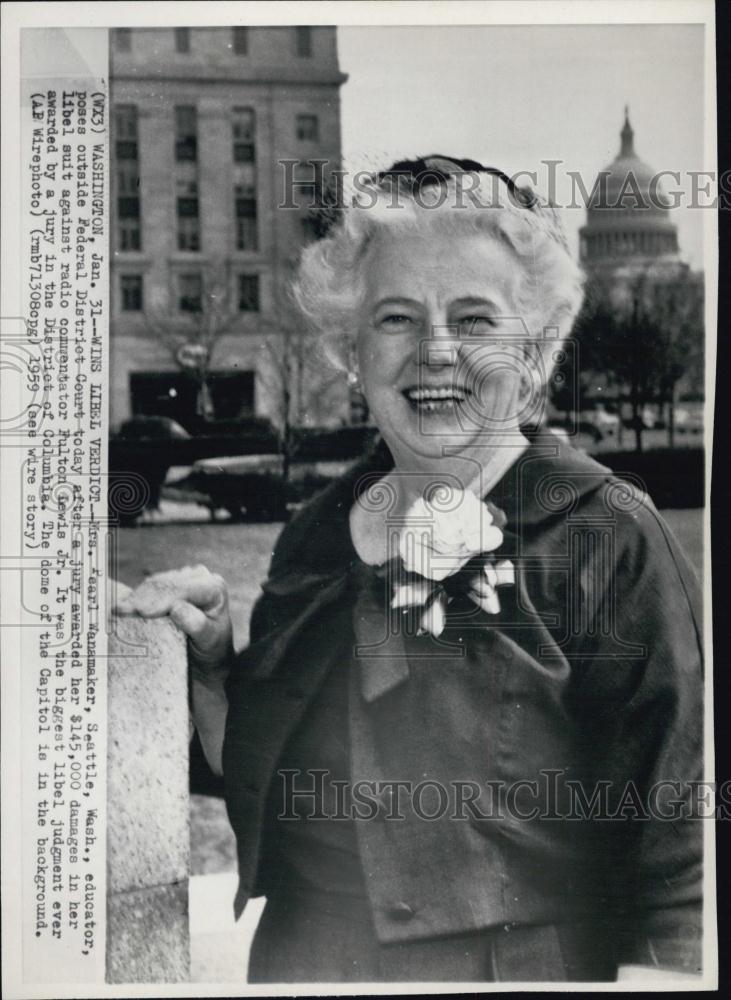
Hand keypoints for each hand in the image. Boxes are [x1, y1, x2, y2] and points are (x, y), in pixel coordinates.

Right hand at [113, 565, 233, 681]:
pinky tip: (121, 608)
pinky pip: (148, 589)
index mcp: (214, 587)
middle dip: (143, 599)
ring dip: (135, 598)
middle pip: (166, 584)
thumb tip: (178, 609)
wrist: (207, 654)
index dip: (162, 600)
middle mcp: (199, 577)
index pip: (184, 590)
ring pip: (154, 584)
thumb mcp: (209, 640)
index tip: (142, 612)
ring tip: (118, 611)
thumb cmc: (211, 648)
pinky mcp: (168, 584)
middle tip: (121, 611)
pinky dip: (134, 599)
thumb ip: (197, 624)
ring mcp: (182, 578)